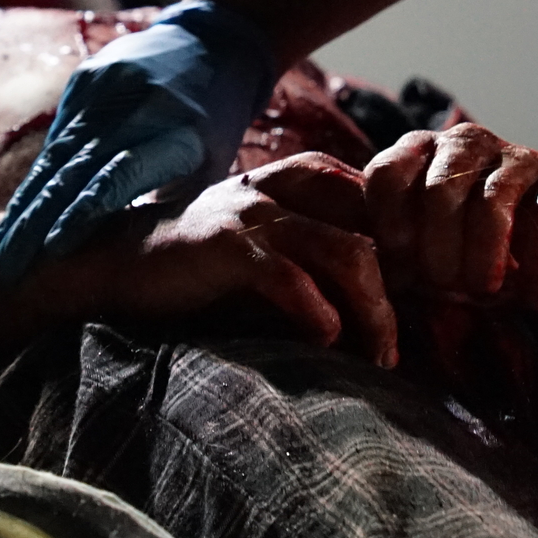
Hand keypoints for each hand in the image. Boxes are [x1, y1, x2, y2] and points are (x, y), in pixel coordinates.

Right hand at [0, 0, 276, 285]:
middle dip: (32, 226)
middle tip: (3, 272)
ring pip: (54, 159)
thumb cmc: (214, 126)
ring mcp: (106, 88)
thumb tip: (121, 261)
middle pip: (72, 173)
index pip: (117, 178)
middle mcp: (137, 109)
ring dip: (23, 210)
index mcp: (178, 135)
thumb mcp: (208, 169)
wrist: (212, 43)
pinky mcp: (86, 80)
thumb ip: (170, 209)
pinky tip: (15, 216)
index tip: (50, 253)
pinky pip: (56, 138)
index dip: (80, 215)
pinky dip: (37, 179)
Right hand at [40, 152, 398, 365]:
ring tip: (377, 356)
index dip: (406, 253)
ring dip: (371, 310)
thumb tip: (381, 301)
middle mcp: (281, 188)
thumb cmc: (200, 268)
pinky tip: (326, 340)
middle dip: (396, 296)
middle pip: (372, 233)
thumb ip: (317, 258)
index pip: (378, 205)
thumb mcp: (267, 252)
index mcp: (297, 181)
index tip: (420, 305)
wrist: (118, 266)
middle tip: (397, 349)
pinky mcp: (226, 244)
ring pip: (345, 251)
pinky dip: (316, 310)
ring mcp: (254, 212)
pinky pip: (288, 275)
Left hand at [363, 124, 537, 316]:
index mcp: (420, 153)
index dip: (389, 225)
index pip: (388, 174)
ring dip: (484, 260)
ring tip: (486, 291)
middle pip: (439, 190)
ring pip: (492, 204)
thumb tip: (356, 259)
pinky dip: (537, 266)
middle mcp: (467, 143)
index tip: (401, 267)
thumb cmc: (469, 256)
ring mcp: (519, 156)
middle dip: (438, 252)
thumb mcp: (421, 254)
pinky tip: (532, 295)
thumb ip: (389, 247)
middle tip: (448, 286)